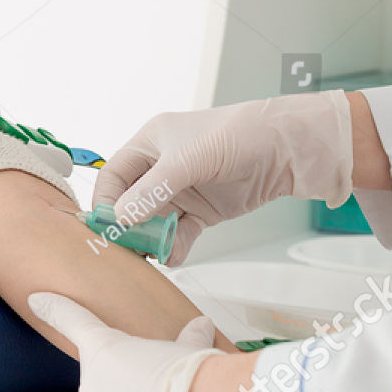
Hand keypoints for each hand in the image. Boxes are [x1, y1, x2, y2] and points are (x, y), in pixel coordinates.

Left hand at [29, 293, 256, 391]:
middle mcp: (92, 386)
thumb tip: (200, 326)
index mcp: (104, 350)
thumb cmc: (190, 378)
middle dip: (129, 383)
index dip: (55, 308)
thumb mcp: (190, 349)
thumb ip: (189, 338)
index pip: (72, 321)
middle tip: (162, 388)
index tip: (38, 301)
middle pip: (105, 381)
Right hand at [93, 92, 353, 266]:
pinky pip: (179, 232)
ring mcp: (182, 190)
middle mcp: (162, 167)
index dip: (106, 200)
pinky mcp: (203, 211)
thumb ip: (153, 189)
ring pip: (154, 221)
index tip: (105, 227)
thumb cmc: (237, 136)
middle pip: (131, 202)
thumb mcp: (189, 159)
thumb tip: (121, 218)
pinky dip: (175, 246)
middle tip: (125, 249)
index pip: (114, 175)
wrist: (286, 149)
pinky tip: (174, 255)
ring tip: (151, 256)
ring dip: (151, 240)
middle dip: (128, 226)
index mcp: (151, 143)